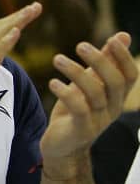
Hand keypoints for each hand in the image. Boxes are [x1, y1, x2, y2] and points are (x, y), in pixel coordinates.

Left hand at [40, 32, 137, 176]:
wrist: (62, 147)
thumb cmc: (76, 111)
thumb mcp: (90, 84)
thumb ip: (105, 62)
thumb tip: (123, 35)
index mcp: (117, 97)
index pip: (130, 76)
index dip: (124, 58)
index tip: (112, 39)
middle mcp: (112, 108)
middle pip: (115, 82)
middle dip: (100, 61)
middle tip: (80, 45)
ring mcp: (98, 121)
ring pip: (95, 93)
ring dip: (76, 72)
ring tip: (56, 58)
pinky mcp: (81, 130)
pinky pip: (78, 110)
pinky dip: (66, 93)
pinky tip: (53, 82)